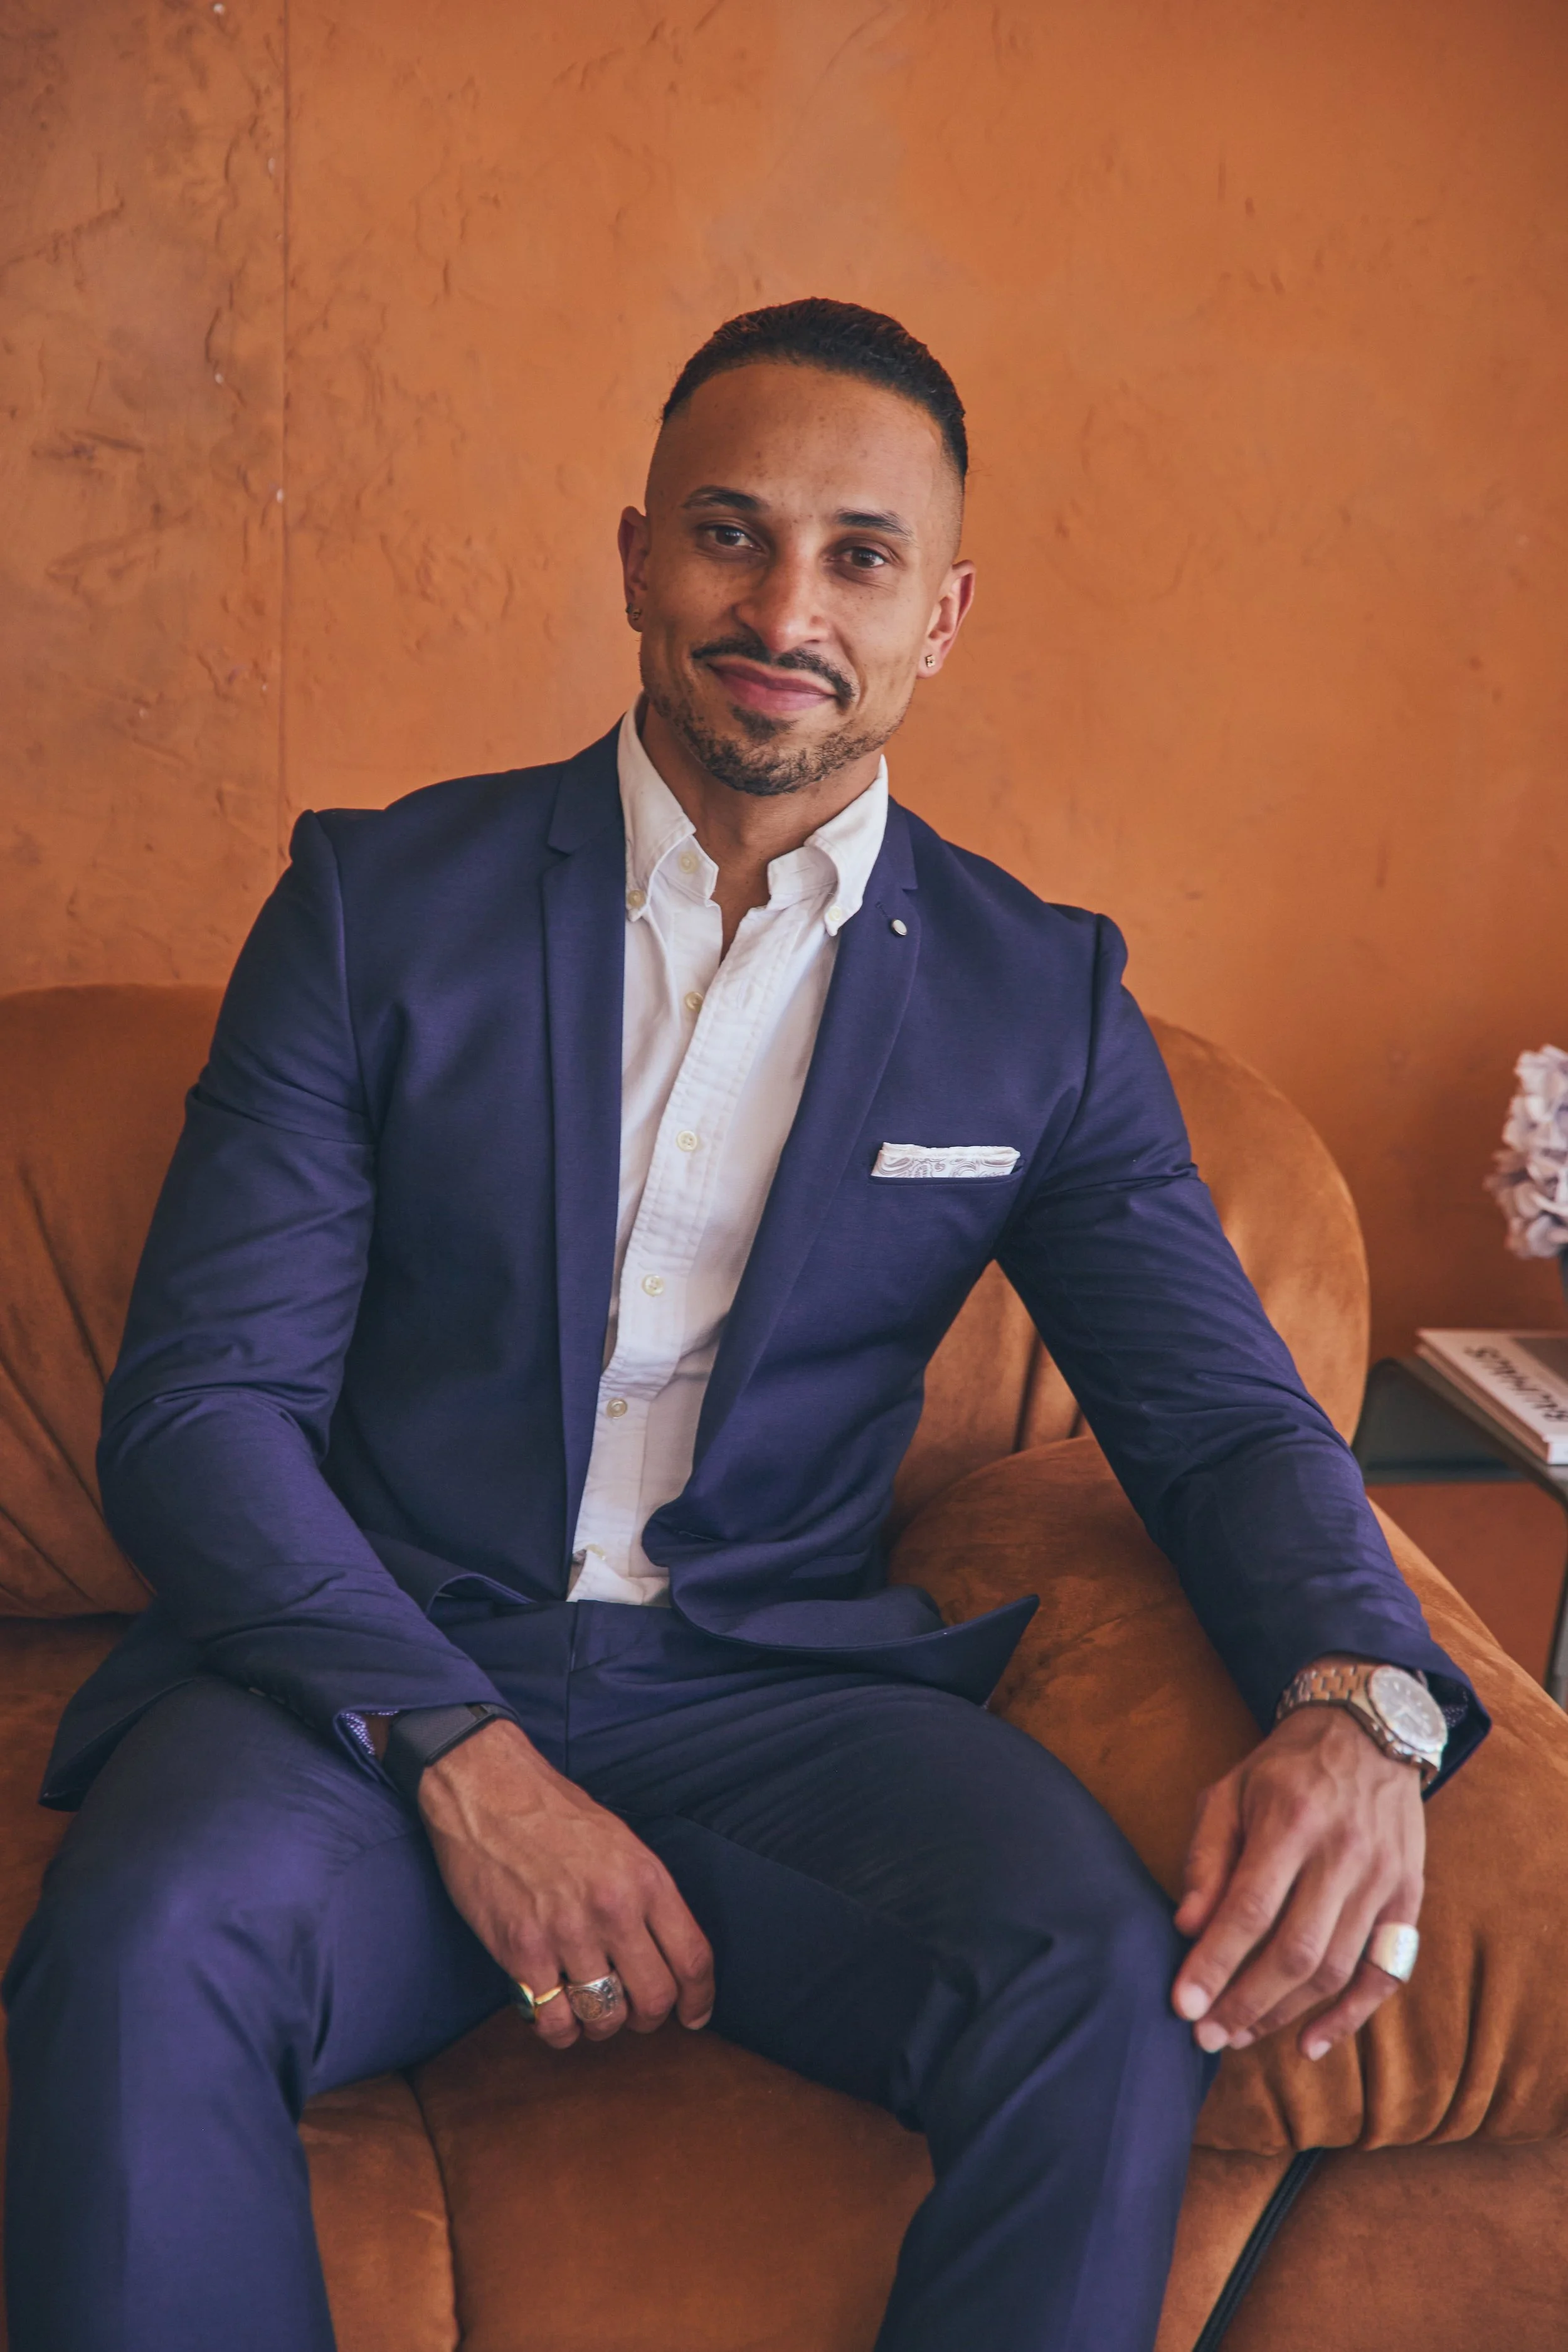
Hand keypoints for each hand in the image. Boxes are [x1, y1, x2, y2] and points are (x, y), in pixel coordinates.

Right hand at [416, 1719, 714, 2048]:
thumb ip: (645, 1895)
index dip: (699, 1998)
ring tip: (589, 2008)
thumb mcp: (620, 1842)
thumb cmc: (553, 1812)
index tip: (694, 2016)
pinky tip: (555, 2012)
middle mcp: (612, 1908)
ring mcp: (566, 1933)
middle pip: (654, 1999)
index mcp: (644, 1878)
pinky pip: (554, 2022)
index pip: (692, 1958)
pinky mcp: (521, 1951)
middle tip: (634, 2013)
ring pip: (605, 2017)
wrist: (487, 1788)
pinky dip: (560, 2030)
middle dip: (649, 2019)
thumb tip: (665, 1951)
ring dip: (602, 2024)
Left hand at [1170, 1691, 1424, 2062]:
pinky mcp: (1409, 1898)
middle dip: (1245, 2002)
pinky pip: (1386, 1974)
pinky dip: (1351, 2017)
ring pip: (1336, 1969)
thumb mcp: (1230, 1790)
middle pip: (1295, 1951)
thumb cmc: (1285, 1767)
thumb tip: (1187, 1927)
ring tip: (1240, 2034)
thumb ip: (1207, 1856)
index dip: (1215, 1963)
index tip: (1182, 2005)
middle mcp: (1345, 1853)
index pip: (1250, 1909)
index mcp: (1293, 1819)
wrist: (1370, 1732)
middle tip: (1205, 2035)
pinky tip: (1311, 2044)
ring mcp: (1384, 1879)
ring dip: (1285, 2013)